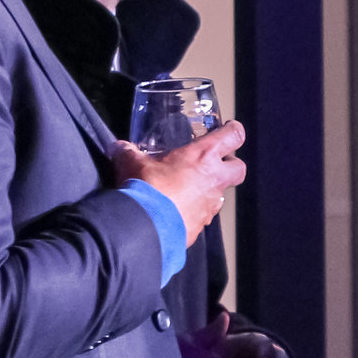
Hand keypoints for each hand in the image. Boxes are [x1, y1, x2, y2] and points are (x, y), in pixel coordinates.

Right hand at [112, 120, 244, 245]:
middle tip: (215, 164)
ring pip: (221, 194)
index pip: (233, 135)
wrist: (144, 228)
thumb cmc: (146, 188)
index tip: (229, 129)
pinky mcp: (201, 226)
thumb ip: (128, 153)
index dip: (233, 130)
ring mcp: (210, 205)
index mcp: (204, 156)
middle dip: (231, 165)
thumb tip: (118, 147)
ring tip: (188, 191)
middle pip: (239, 168)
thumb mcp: (133, 164)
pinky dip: (194, 212)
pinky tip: (177, 212)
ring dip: (209, 191)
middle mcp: (214, 179)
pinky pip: (203, 216)